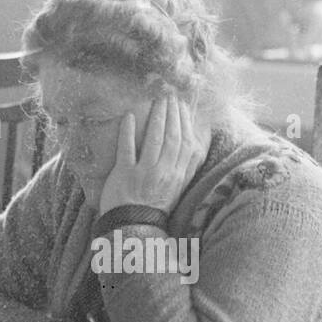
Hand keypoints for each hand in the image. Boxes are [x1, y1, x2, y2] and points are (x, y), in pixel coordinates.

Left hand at [98, 92, 204, 215]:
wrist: (132, 226)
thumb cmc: (154, 205)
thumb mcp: (177, 188)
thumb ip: (185, 167)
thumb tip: (197, 144)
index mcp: (178, 175)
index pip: (186, 144)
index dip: (185, 122)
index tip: (182, 106)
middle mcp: (164, 172)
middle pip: (172, 138)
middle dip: (172, 114)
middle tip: (169, 95)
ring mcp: (144, 173)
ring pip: (154, 140)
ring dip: (156, 117)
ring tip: (156, 100)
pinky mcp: (125, 175)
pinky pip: (127, 149)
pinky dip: (128, 131)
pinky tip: (128, 116)